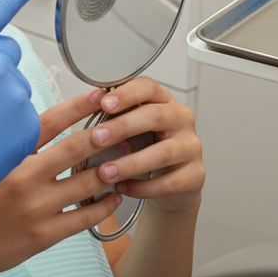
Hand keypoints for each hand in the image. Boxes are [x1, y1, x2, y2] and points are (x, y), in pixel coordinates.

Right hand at [0, 89, 121, 276]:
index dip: (79, 106)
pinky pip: (85, 217)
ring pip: (87, 182)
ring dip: (111, 170)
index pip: (50, 122)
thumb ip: (14, 147)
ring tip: (127, 160)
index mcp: (9, 156)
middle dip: (106, 134)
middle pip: (76, 148)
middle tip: (125, 126)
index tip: (101, 95)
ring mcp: (36, 208)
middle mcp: (23, 178)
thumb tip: (44, 124)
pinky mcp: (44, 234)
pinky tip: (114, 196)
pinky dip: (105, 204)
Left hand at [89, 77, 204, 212]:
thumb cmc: (144, 148)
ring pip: (164, 152)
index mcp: (163, 101)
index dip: (126, 94)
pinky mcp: (195, 175)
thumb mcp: (129, 129)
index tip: (103, 103)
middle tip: (97, 138)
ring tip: (105, 172)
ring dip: (130, 163)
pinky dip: (143, 187)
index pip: (148, 88)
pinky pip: (169, 182)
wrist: (170, 183)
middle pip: (156, 116)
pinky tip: (123, 188)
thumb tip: (82, 110)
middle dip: (123, 127)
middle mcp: (181, 119)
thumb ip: (113, 118)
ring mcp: (191, 147)